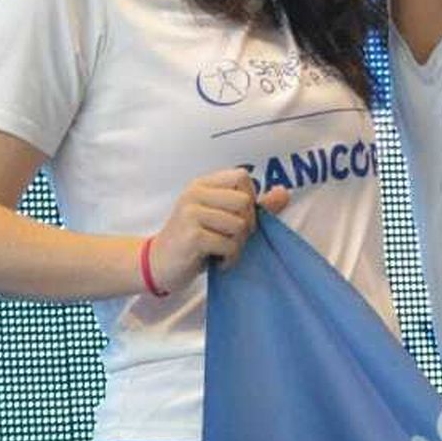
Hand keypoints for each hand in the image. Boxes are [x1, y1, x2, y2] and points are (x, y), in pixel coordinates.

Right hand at [144, 169, 287, 291]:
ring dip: (237, 245)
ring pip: (239, 225)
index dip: (250, 199)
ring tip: (223, 252)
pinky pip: (229, 245)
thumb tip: (285, 192)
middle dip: (246, 225)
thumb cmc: (193, 240)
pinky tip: (218, 262)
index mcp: (202, 184)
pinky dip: (229, 258)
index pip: (242, 176)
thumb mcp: (220, 217)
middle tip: (232, 239)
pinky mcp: (192, 236)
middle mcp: (195, 194)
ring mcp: (191, 214)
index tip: (239, 217)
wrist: (157, 263)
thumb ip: (252, 205)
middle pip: (244, 202)